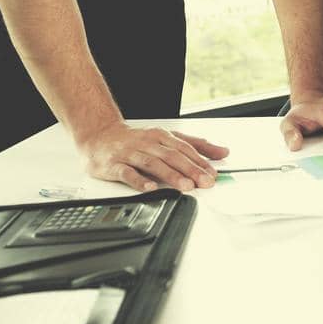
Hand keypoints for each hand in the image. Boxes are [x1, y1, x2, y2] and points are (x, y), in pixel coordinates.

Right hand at [77, 122, 229, 192]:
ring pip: (152, 163)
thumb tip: (222, 151)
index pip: (184, 148)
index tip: (213, 174)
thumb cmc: (136, 140)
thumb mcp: (167, 138)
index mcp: (161, 136)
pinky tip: (149, 187)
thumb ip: (195, 145)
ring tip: (185, 186)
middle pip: (171, 156)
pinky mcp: (114, 165)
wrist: (99, 136)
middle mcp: (147, 143)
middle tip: (204, 182)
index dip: (200, 161)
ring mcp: (130, 153)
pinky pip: (127, 173)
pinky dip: (139, 180)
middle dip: (190, 169)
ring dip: (170, 175)